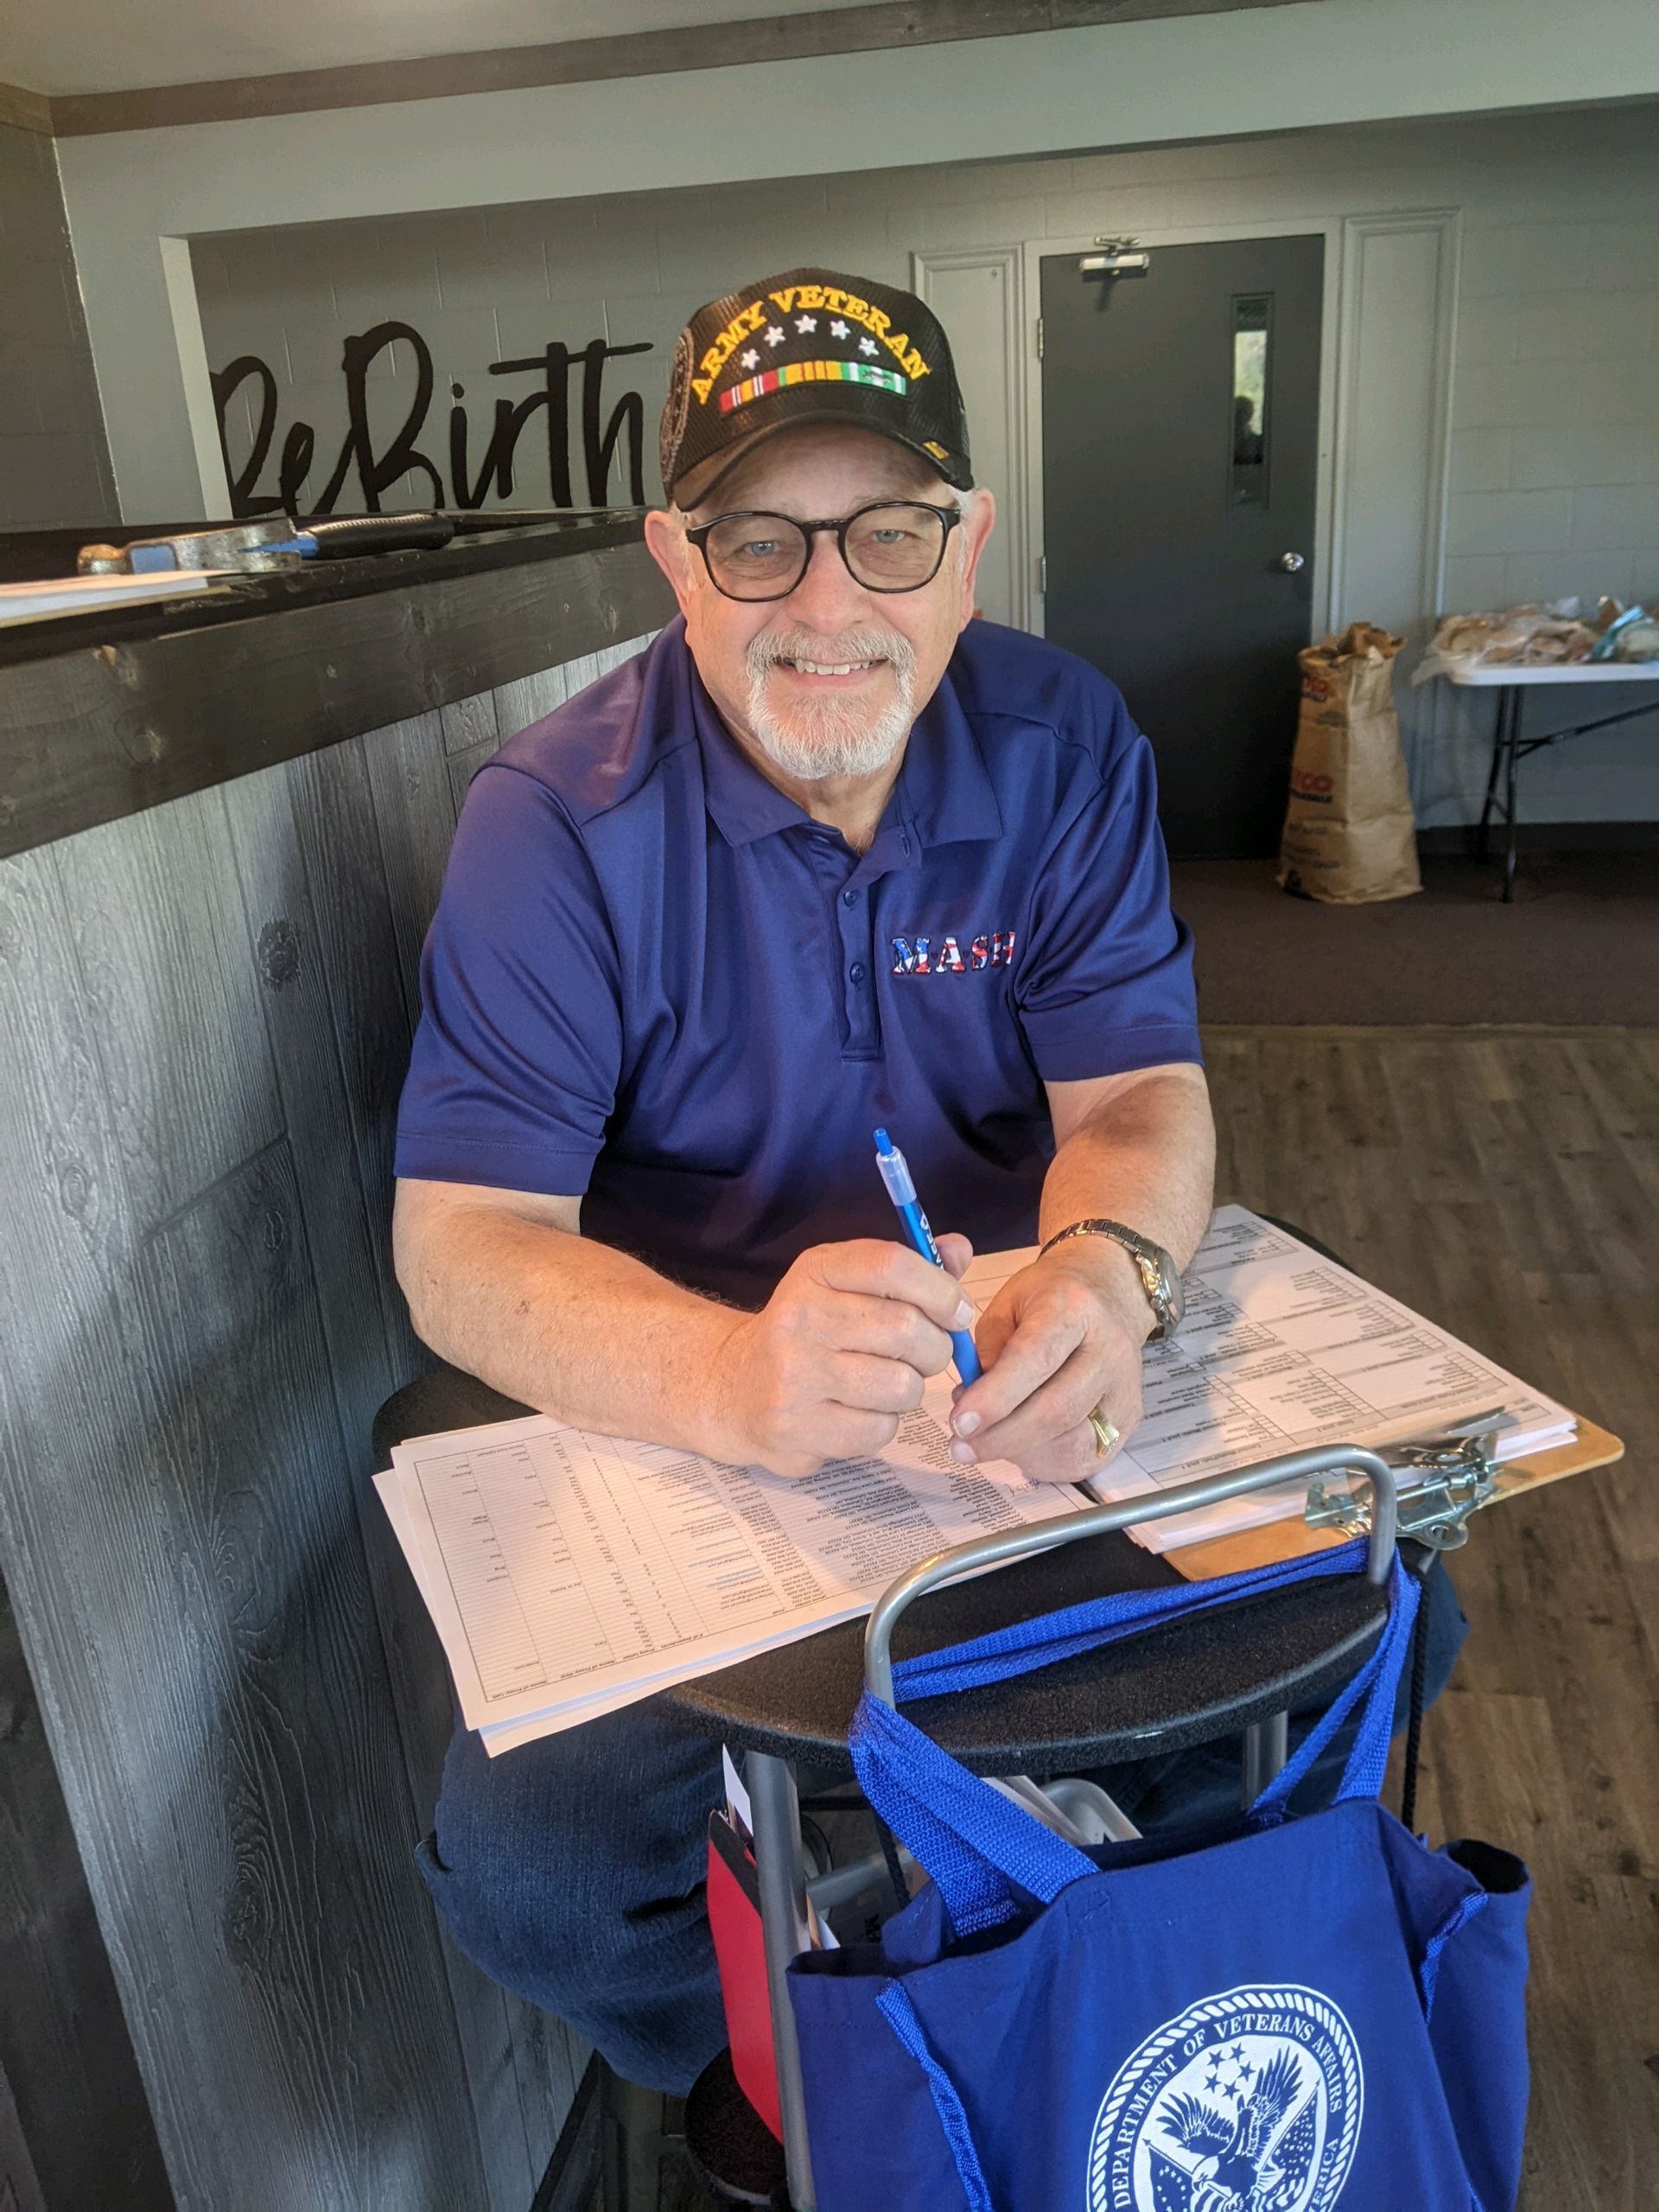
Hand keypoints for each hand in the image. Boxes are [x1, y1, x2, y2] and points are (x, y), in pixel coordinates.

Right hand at [706, 1236, 974, 1478]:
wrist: (734, 1388)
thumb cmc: (808, 1333)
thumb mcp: (846, 1286)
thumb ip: (907, 1270)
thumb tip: (958, 1249)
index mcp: (816, 1271)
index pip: (891, 1265)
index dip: (940, 1290)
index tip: (956, 1312)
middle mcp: (800, 1317)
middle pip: (906, 1328)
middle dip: (934, 1347)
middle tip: (923, 1354)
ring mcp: (795, 1376)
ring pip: (901, 1385)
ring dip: (909, 1389)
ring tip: (885, 1384)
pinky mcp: (798, 1428)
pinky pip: (880, 1430)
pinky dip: (883, 1425)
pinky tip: (858, 1412)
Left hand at [948, 1240, 1151, 1483]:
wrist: (1111, 1295)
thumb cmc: (1053, 1298)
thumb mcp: (1008, 1303)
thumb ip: (988, 1351)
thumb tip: (972, 1404)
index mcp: (1075, 1310)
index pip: (1035, 1361)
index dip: (995, 1399)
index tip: (959, 1423)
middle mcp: (1109, 1351)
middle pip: (1056, 1411)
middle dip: (1000, 1438)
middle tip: (959, 1445)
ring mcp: (1124, 1389)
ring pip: (1071, 1444)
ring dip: (1018, 1453)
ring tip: (987, 1441)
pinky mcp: (1128, 1420)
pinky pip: (1083, 1459)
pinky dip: (1042, 1463)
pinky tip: (1018, 1448)